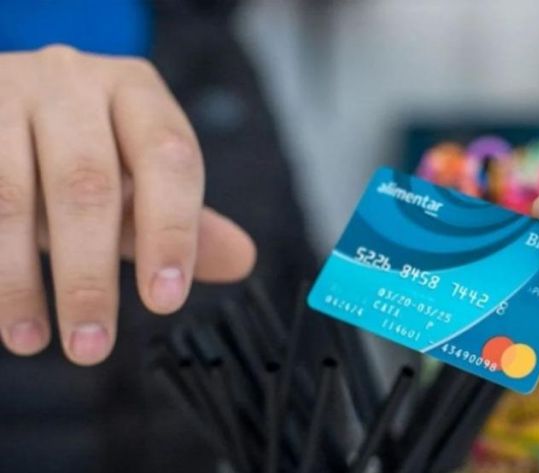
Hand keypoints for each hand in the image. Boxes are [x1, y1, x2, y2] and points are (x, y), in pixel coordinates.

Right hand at [0, 46, 255, 364]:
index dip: (171, 232)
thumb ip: (181, 220)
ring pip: (10, 197)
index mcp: (135, 90)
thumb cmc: (80, 148)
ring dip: (18, 280)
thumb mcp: (135, 177)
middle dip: (89, 276)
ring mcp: (3, 92)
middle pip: (86, 184)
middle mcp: (71, 80)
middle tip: (93, 347)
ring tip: (32, 341)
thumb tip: (241, 260)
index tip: (165, 301)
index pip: (168, 158)